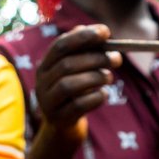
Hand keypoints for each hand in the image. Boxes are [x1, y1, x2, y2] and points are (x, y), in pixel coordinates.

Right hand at [35, 24, 120, 144]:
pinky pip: (78, 106)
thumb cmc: (75, 91)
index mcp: (45, 65)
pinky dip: (95, 98)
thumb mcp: (76, 70)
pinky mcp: (59, 119)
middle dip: (95, 59)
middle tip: (116, 59)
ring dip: (95, 78)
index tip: (105, 32)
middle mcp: (41, 83)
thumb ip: (84, 50)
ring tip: (109, 77)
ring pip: (69, 85)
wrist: (64, 125)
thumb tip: (101, 32)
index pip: (60, 45)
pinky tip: (104, 94)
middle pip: (66, 65)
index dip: (83, 37)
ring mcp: (48, 103)